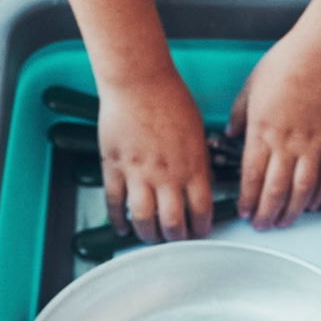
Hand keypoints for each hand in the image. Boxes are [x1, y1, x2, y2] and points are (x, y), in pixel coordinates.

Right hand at [97, 69, 213, 240]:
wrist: (138, 80)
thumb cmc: (168, 97)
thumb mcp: (197, 130)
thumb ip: (201, 160)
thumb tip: (206, 182)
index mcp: (191, 165)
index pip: (202, 210)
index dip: (202, 228)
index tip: (200, 234)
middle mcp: (166, 174)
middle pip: (173, 222)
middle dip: (176, 238)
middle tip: (175, 240)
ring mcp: (138, 172)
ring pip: (143, 218)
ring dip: (148, 235)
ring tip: (151, 238)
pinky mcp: (115, 166)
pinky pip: (115, 201)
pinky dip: (118, 219)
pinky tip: (121, 227)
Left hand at [230, 32, 320, 226]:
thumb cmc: (287, 63)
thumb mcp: (250, 86)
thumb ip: (239, 114)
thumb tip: (230, 133)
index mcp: (262, 131)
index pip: (252, 177)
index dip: (247, 200)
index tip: (244, 212)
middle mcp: (287, 143)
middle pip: (275, 191)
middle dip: (266, 214)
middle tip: (262, 226)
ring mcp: (313, 145)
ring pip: (301, 190)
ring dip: (292, 211)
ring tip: (285, 222)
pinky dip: (320, 194)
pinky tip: (312, 203)